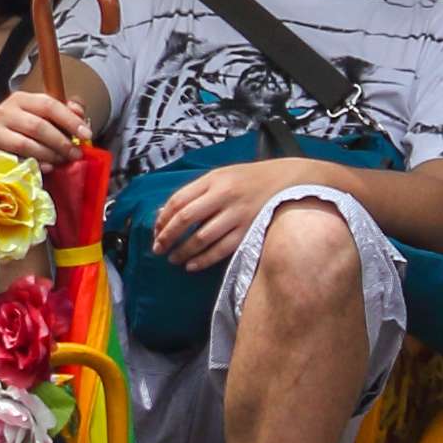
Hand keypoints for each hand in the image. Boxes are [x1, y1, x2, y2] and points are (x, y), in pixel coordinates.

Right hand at [0, 86, 92, 177]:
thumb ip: (65, 110)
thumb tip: (79, 111)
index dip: (70, 120)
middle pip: (38, 126)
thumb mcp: (44, 115)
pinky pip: (14, 161)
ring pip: (26, 144)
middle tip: (77, 154)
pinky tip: (47, 168)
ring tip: (63, 161)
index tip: (87, 134)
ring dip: (50, 155)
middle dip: (62, 142)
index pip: (48, 105)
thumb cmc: (25, 129)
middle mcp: (4, 112)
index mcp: (20, 99)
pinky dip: (34, 165)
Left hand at [147, 157, 299, 269]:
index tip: (156, 231)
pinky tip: (192, 265)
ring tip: (173, 259)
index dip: (163, 218)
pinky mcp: (249, 231)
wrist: (287, 181)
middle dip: (168, 236)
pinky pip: (222, 250)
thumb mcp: (220, 177)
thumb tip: (163, 212)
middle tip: (158, 249)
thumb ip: (194, 193)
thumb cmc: (248, 180)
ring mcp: (237, 214)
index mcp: (214, 180)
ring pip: (202, 237)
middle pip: (186, 218)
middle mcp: (224, 195)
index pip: (178, 200)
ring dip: (184, 251)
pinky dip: (204, 260)